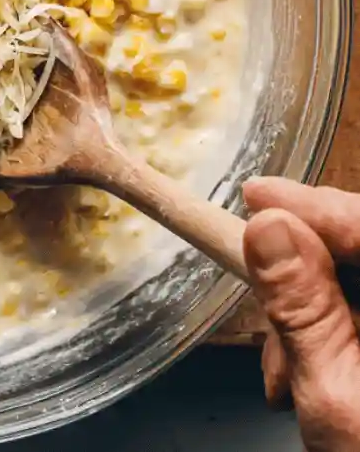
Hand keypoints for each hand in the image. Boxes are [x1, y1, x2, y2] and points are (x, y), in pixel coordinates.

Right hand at [244, 176, 359, 451]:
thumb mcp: (335, 396)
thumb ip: (302, 310)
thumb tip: (269, 230)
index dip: (315, 206)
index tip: (258, 196)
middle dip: (305, 264)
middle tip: (257, 284)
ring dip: (313, 305)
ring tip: (282, 365)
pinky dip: (335, 326)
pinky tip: (310, 364)